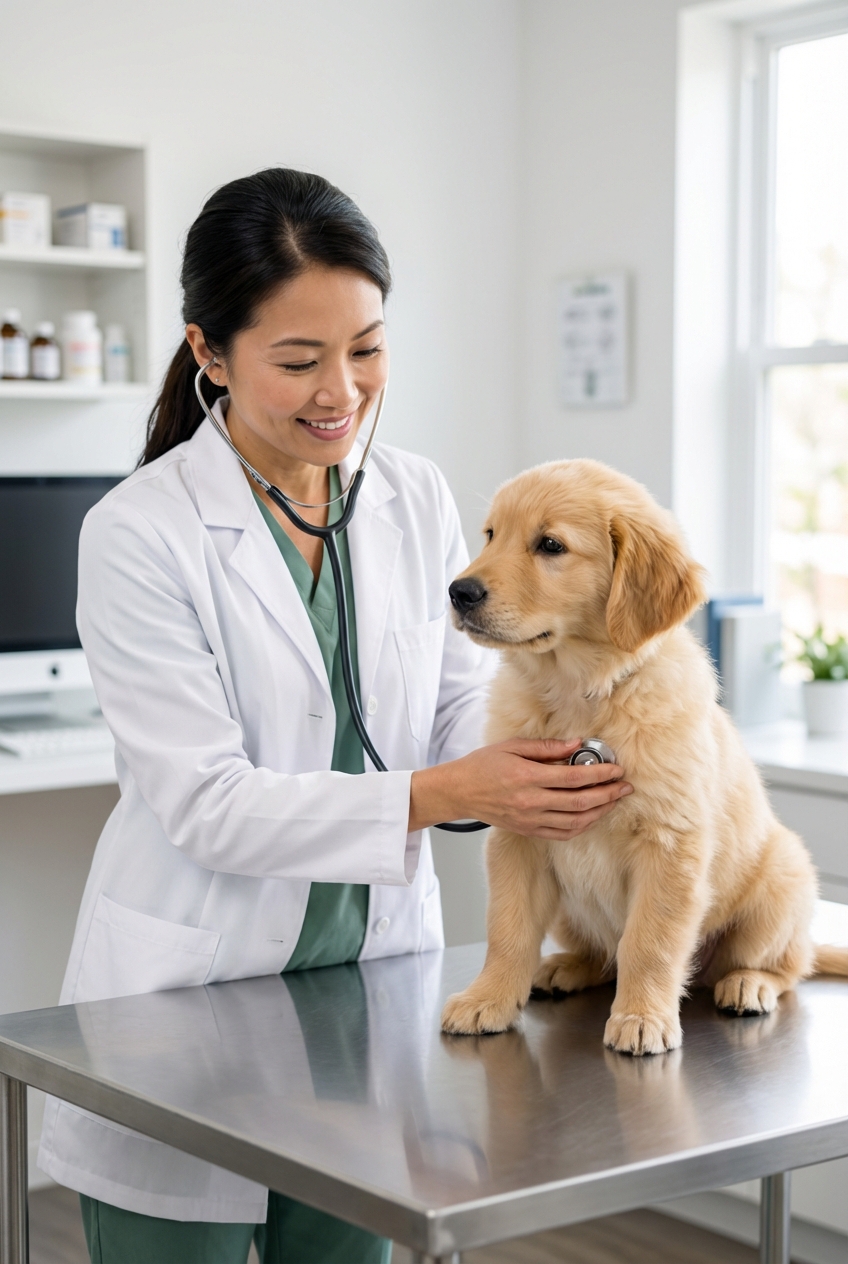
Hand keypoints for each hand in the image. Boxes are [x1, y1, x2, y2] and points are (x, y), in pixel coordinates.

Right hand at [408, 738, 631, 839]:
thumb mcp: (512, 747)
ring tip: (614, 801)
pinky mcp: (528, 830)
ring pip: (575, 822)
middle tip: (625, 787)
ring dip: (599, 812)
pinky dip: (582, 826)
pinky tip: (592, 816)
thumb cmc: (483, 765)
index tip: (616, 769)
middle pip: (580, 802)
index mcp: (528, 778)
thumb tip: (576, 743)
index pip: (573, 778)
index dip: (600, 775)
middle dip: (608, 794)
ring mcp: (530, 820)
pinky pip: (562, 833)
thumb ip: (547, 747)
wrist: (459, 791)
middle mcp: (531, 802)